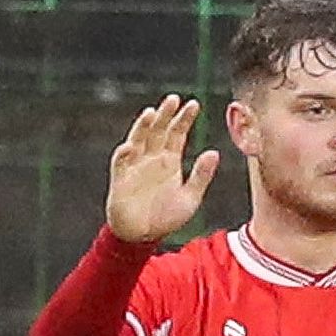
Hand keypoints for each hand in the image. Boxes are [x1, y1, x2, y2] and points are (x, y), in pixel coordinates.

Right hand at [105, 95, 220, 242]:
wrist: (143, 236)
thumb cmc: (166, 217)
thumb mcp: (190, 198)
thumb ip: (201, 176)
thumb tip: (214, 153)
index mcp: (169, 161)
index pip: (177, 133)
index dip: (184, 119)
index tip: (194, 104)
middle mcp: (152, 158)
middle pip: (158, 130)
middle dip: (165, 114)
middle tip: (173, 99)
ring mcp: (135, 166)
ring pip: (139, 139)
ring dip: (144, 126)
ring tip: (152, 113)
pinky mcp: (121, 178)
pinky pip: (121, 162)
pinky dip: (125, 153)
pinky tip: (131, 145)